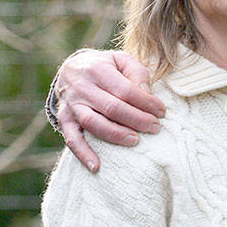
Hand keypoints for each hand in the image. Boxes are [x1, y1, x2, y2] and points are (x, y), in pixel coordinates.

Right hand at [55, 49, 163, 171]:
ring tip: (135, 140)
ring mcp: (72, 105)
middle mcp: (82, 87)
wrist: (70, 68)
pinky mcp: (64, 119)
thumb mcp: (121, 60)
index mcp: (98, 69)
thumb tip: (148, 95)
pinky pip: (72, 139)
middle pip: (112, 107)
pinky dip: (83, 154)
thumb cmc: (103, 66)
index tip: (161, 112)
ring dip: (116, 135)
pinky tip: (97, 167)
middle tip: (155, 128)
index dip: (146, 102)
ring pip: (93, 123)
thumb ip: (137, 73)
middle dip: (137, 120)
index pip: (125, 90)